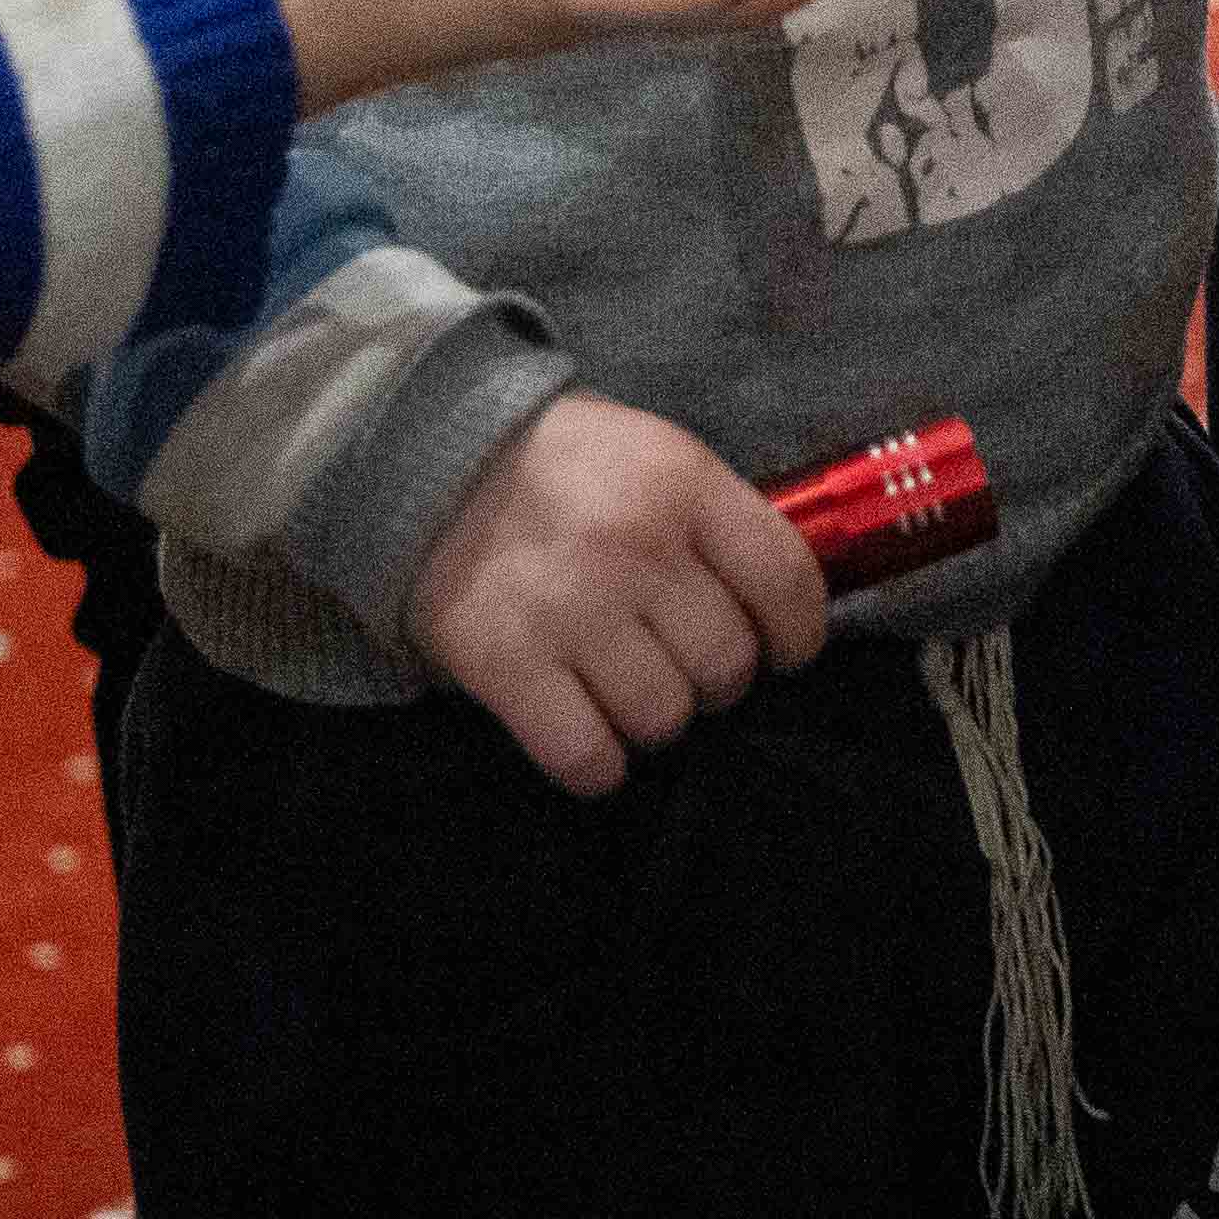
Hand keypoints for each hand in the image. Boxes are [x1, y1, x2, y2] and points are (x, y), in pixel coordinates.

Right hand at [409, 390, 832, 794]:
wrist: (420, 456)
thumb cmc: (557, 464)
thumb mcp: (652, 454)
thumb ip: (713, 520)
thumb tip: (778, 606)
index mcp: (682, 482)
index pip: (787, 581)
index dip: (798, 635)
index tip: (783, 652)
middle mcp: (635, 546)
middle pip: (727, 665)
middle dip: (715, 681)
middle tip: (681, 664)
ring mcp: (571, 608)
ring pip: (664, 718)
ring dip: (653, 721)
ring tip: (624, 690)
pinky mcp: (507, 663)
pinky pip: (588, 757)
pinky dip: (596, 763)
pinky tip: (584, 732)